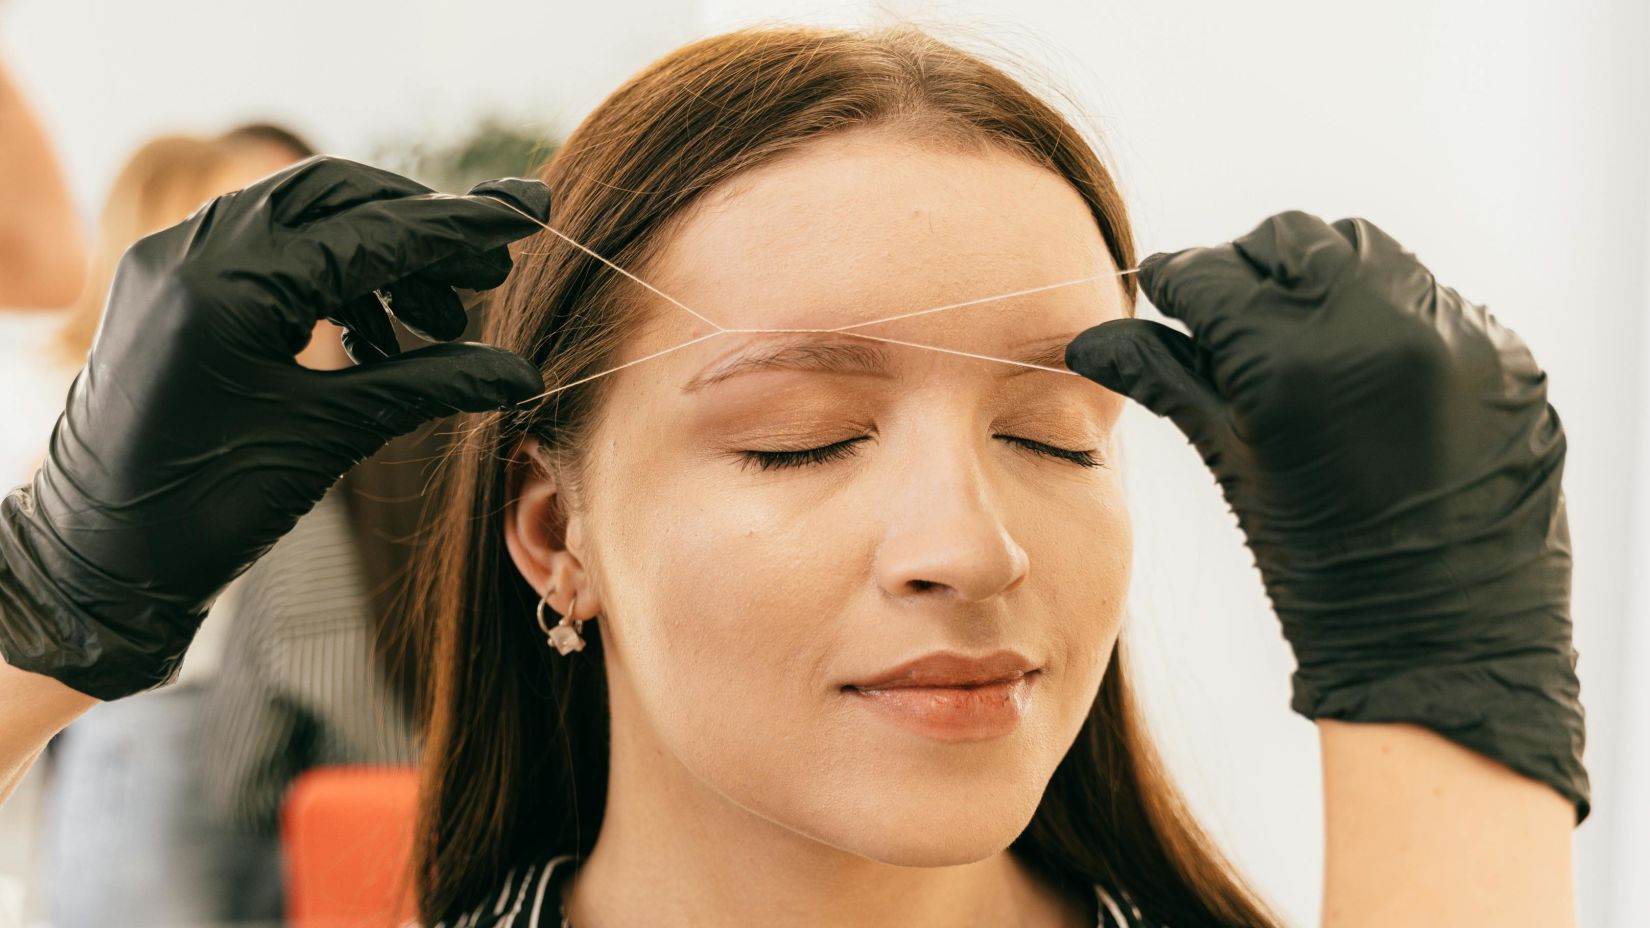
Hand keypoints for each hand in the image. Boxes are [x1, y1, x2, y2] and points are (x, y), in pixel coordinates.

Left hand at [0, 156, 546, 700]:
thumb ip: (427, 385)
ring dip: (379, 257)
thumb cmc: (204, 509)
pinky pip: (266, 254)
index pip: (366, 231)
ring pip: (301, 219)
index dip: (455, 228)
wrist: (96, 562)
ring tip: (441, 318)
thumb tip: (520, 371)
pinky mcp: (171, 288)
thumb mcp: (328, 437)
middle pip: (334, 196)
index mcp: (225, 285)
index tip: (524, 216)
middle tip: (489, 265)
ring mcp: (173, 263)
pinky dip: (332, 280)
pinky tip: (379, 333)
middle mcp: (190, 252)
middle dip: (417, 227)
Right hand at [1067, 211, 1587, 820]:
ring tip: (1305, 340)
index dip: (1175, 278)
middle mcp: (1386, 328)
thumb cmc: (1321, 575)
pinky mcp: (1511, 356)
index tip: (1161, 289)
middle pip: (1293, 241)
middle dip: (1249, 266)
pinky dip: (1390, 322)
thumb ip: (1167, 381)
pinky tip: (1371, 379)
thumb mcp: (1234, 468)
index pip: (1211, 274)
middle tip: (1228, 313)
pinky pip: (1435, 302)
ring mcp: (1460, 337)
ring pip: (1371, 253)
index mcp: (1296, 363)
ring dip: (1324, 280)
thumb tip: (1091, 340)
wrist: (1446, 648)